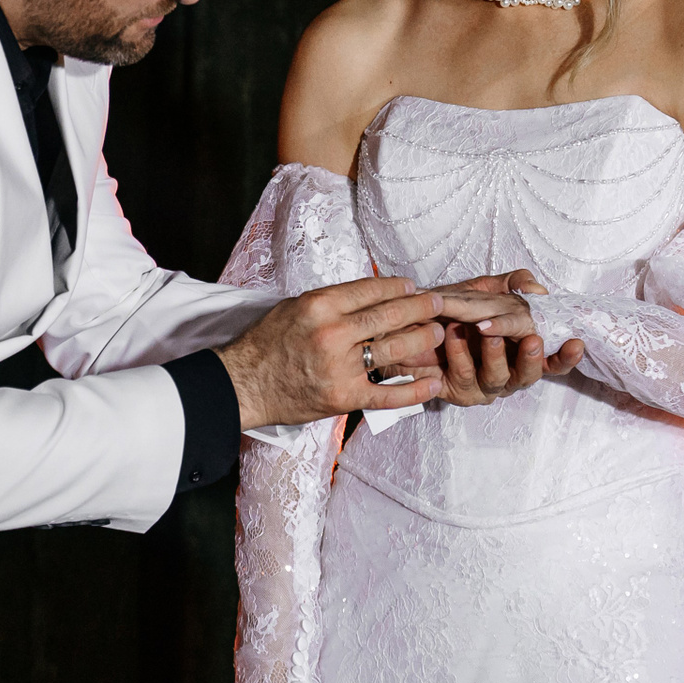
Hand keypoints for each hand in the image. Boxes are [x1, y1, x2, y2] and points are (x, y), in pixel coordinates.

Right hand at [217, 277, 444, 429]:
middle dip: (420, 307)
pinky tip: (433, 384)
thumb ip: (332, 302)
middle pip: (388, 315)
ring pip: (393, 349)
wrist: (245, 384)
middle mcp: (332, 333)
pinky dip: (414, 390)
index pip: (370, 289)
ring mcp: (340, 367)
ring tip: (438, 332)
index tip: (413, 287)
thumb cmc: (268, 343)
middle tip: (438, 303)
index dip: (398, 286)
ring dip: (422, 339)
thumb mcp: (295, 307)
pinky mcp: (343, 396)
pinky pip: (387, 394)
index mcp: (319, 306)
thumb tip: (370, 294)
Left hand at [381, 270, 585, 404]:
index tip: (577, 343)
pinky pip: (463, 377)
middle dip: (532, 358)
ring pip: (498, 379)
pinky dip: (459, 353)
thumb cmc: (452, 311)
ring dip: (495, 354)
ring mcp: (484, 385)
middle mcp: (508, 372)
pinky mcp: (458, 392)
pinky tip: (453, 334)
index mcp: (520, 352)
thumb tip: (537, 288)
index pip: (553, 361)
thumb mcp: (485, 289)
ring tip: (485, 331)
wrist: (411, 326)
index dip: (567, 356)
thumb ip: (513, 285)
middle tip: (533, 340)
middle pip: (530, 376)